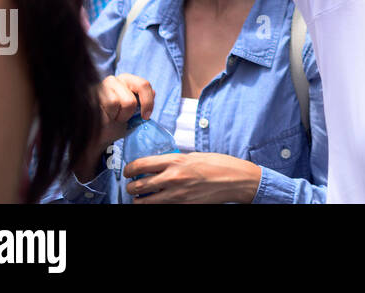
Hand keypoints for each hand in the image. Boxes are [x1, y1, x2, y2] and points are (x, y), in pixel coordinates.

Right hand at [96, 74, 154, 150]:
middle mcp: (114, 80)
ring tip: (113, 118)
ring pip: (125, 100)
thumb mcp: (134, 114)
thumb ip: (143, 102)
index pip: (144, 84)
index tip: (146, 116)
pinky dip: (111, 115)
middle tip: (126, 118)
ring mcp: (102, 86)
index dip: (148, 101)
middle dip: (133, 110)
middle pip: (137, 91)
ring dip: (121, 115)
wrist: (97, 138)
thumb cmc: (115, 124)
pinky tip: (105, 118)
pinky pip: (112, 103)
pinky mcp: (93, 94)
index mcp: (126, 81)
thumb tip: (154, 92)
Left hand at [124, 152, 261, 203]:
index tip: (128, 171)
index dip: (129, 169)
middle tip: (133, 186)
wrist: (236, 180)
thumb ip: (176, 161)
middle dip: (131, 187)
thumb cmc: (219, 165)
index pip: (140, 165)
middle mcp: (172, 178)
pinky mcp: (182, 206)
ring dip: (139, 199)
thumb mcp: (194, 156)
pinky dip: (155, 205)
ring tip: (142, 197)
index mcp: (175, 161)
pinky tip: (159, 202)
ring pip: (143, 202)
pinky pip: (160, 208)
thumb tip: (161, 165)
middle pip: (137, 186)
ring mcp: (176, 195)